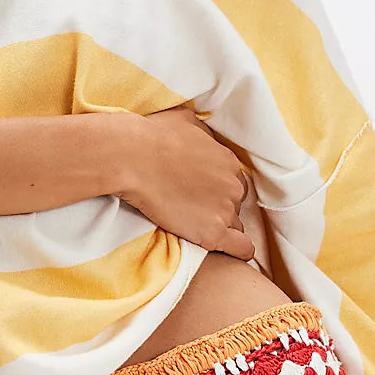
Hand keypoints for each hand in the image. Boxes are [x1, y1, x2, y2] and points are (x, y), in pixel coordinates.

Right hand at [119, 105, 255, 261]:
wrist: (134, 158)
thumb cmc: (153, 136)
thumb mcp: (186, 119)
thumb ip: (203, 133)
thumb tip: (205, 137)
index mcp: (229, 161)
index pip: (232, 182)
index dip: (217, 189)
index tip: (200, 193)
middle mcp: (233, 186)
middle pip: (234, 204)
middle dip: (217, 207)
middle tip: (193, 209)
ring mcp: (225, 210)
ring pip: (233, 225)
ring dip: (220, 226)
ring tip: (198, 228)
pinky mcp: (212, 233)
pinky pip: (241, 247)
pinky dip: (239, 251)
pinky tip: (235, 255)